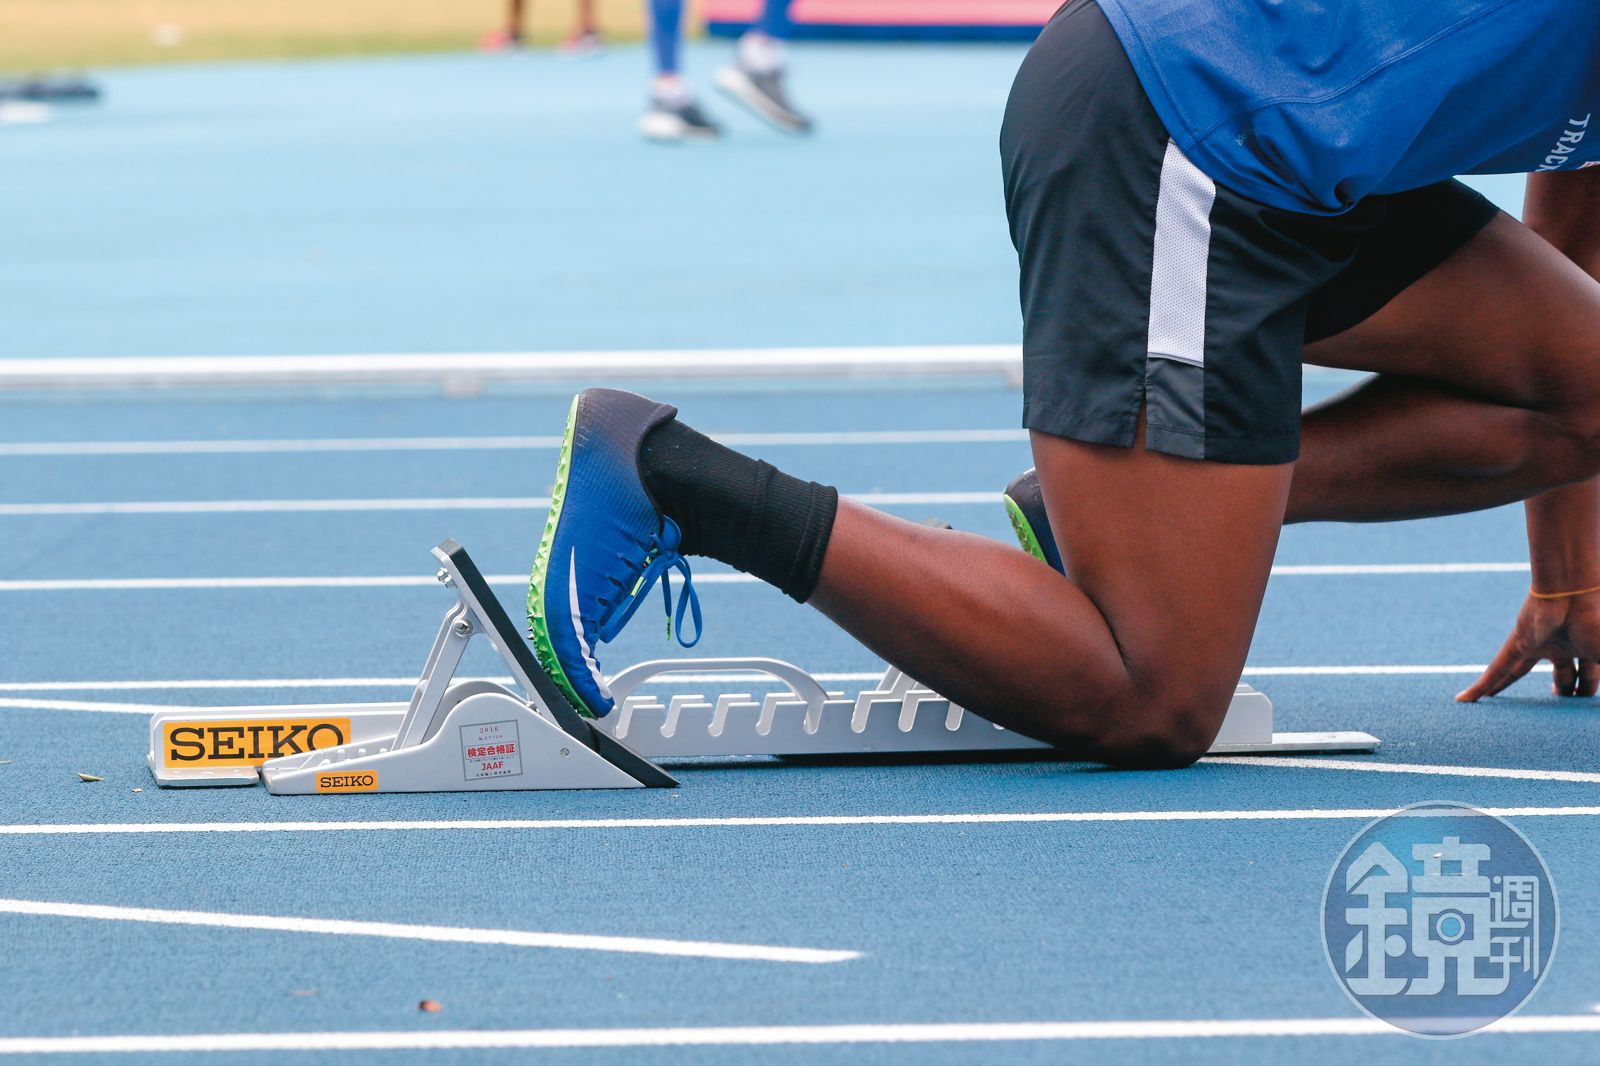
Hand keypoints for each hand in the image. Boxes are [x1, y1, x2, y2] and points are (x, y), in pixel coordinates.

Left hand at [1457, 592, 1599, 700]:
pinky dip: (1483, 685)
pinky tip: (1465, 700)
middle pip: (1562, 676)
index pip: (1585, 673)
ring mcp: (1539, 644)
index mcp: (1590, 648)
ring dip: (1515, 689)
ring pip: (1521, 673)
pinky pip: (1497, 668)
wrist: (1575, 592)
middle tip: (1565, 702)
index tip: (1583, 697)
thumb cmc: (1599, 623)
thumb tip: (1597, 705)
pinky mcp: (1518, 643)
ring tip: (1507, 709)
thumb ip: (1598, 678)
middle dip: (1566, 692)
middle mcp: (1564, 646)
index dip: (1584, 686)